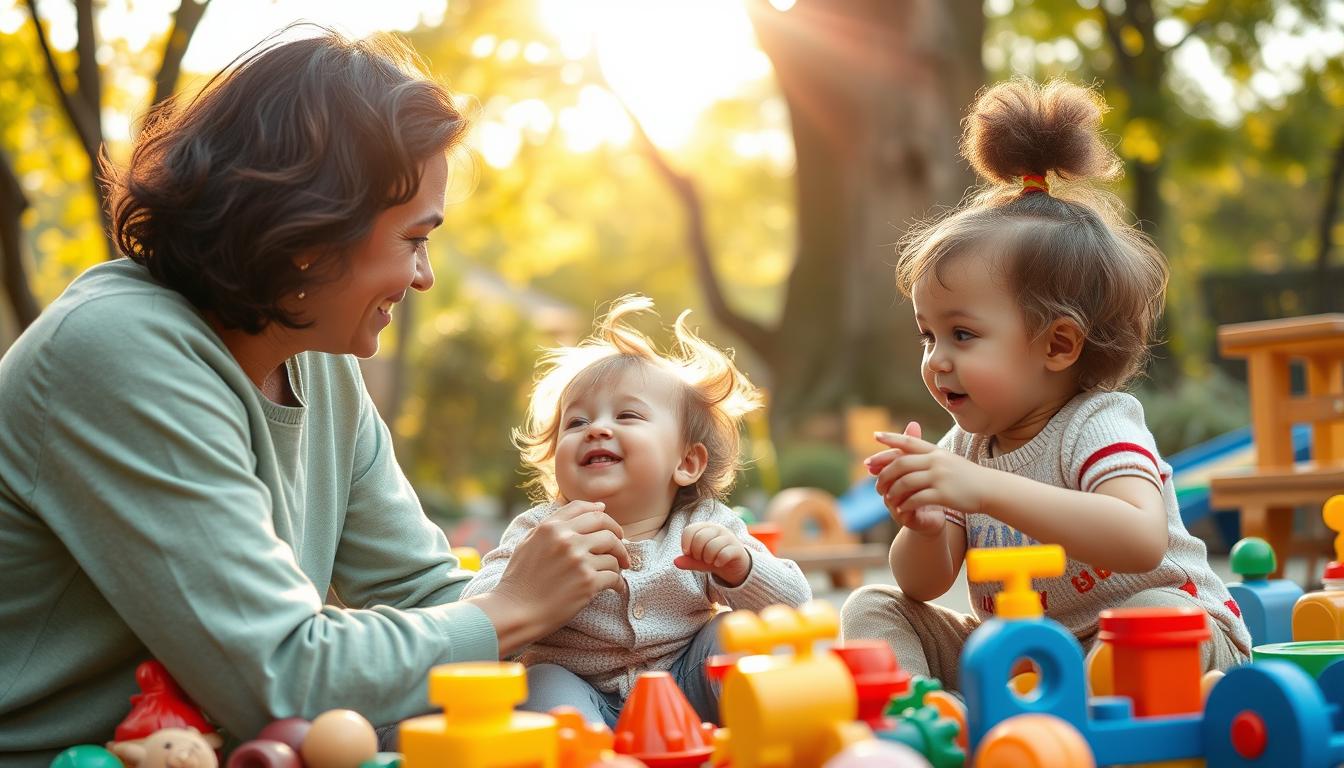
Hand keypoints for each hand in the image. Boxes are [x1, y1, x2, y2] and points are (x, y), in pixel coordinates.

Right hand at [487, 501, 629, 642]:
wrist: (515, 611)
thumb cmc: (520, 579)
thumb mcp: (529, 542)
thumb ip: (555, 523)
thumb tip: (596, 507)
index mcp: (551, 527)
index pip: (586, 509)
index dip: (603, 515)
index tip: (609, 526)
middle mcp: (566, 539)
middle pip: (606, 527)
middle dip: (619, 537)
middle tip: (620, 550)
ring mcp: (578, 560)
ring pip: (614, 553)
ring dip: (618, 563)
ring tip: (615, 572)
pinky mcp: (587, 582)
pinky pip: (615, 576)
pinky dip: (618, 583)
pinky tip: (616, 588)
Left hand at [674, 521, 751, 586]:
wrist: (734, 566)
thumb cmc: (713, 558)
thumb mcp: (698, 561)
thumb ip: (688, 560)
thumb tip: (675, 562)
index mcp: (705, 527)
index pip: (690, 530)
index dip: (686, 544)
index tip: (688, 553)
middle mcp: (717, 528)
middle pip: (700, 538)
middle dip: (697, 553)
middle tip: (701, 559)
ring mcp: (729, 537)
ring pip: (712, 546)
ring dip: (708, 558)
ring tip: (711, 561)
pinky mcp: (737, 548)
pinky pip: (723, 554)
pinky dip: (718, 562)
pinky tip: (719, 563)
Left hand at [865, 423, 982, 535]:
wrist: (988, 488)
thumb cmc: (965, 476)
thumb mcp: (947, 460)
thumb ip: (927, 457)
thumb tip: (905, 453)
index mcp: (936, 451)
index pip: (909, 441)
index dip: (891, 438)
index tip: (875, 436)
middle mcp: (936, 461)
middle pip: (901, 463)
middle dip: (884, 473)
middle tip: (876, 484)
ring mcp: (940, 477)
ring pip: (905, 482)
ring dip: (893, 492)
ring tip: (887, 499)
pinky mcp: (944, 494)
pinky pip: (917, 499)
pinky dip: (906, 505)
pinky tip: (901, 509)